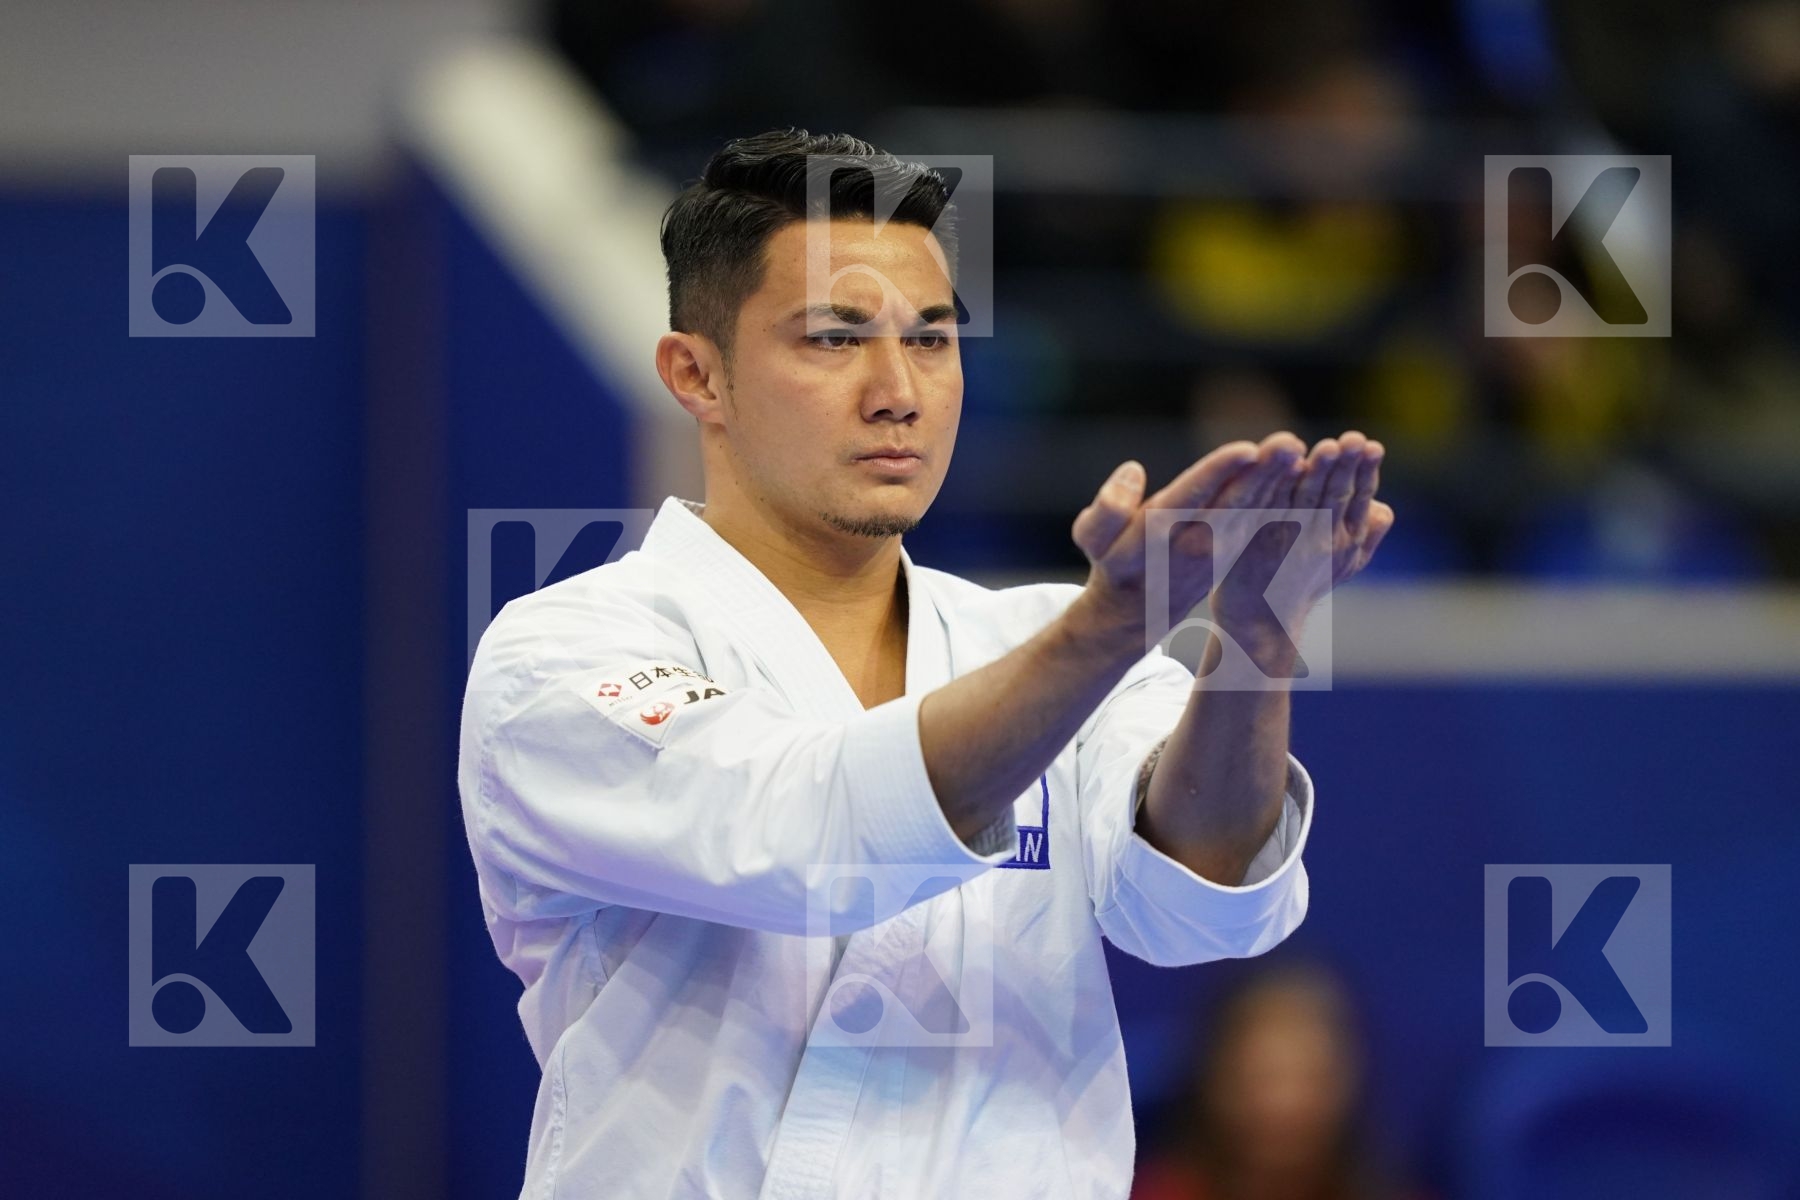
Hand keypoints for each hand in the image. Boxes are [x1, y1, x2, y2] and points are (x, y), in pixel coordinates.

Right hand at [1070, 433, 1307, 642]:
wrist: (1138, 606)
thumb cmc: (1113, 558)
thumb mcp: (1092, 538)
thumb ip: (1108, 508)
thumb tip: (1133, 471)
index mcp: (1158, 533)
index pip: (1191, 496)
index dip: (1219, 472)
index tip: (1247, 449)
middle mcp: (1194, 541)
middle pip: (1233, 502)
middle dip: (1261, 473)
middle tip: (1288, 444)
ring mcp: (1220, 548)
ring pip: (1251, 511)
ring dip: (1276, 482)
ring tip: (1296, 452)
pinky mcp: (1234, 548)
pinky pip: (1258, 520)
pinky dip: (1276, 498)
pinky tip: (1296, 473)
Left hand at [1209, 429, 1394, 641]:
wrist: (1261, 617)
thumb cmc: (1304, 583)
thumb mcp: (1345, 565)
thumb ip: (1368, 536)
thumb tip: (1385, 509)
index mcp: (1348, 542)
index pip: (1359, 498)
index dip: (1366, 472)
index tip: (1372, 445)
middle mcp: (1324, 541)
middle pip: (1337, 495)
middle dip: (1346, 466)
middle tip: (1353, 440)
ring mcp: (1292, 541)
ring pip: (1308, 500)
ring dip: (1319, 474)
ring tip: (1327, 448)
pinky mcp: (1262, 540)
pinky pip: (1274, 506)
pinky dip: (1283, 486)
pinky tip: (1288, 466)